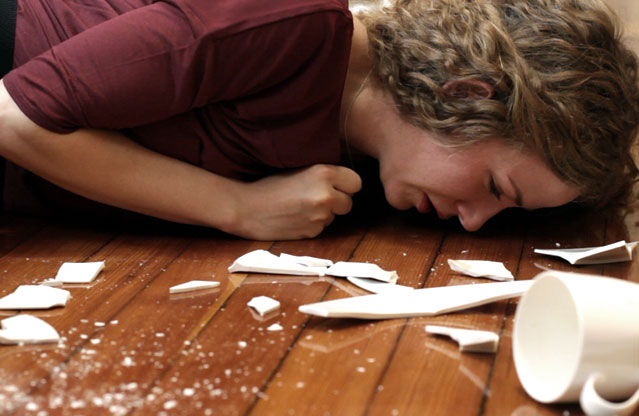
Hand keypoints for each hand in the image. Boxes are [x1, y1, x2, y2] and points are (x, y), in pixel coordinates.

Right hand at [231, 165, 361, 239]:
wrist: (245, 208)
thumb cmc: (268, 185)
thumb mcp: (299, 169)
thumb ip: (323, 174)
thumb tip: (343, 181)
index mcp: (323, 173)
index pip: (356, 182)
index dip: (346, 185)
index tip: (336, 185)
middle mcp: (325, 195)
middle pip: (349, 202)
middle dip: (337, 201)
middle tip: (315, 197)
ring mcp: (319, 216)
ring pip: (334, 216)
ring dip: (324, 213)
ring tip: (300, 206)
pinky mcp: (312, 232)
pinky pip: (321, 228)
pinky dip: (312, 224)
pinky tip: (295, 218)